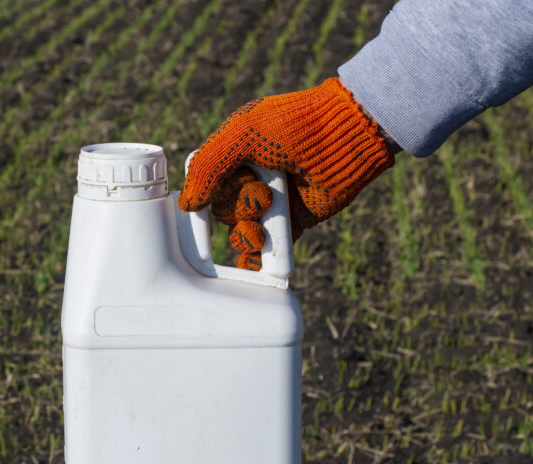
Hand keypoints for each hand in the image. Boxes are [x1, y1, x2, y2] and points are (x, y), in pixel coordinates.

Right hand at [179, 78, 394, 269]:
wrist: (346, 136)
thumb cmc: (293, 125)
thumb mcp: (241, 134)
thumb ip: (208, 166)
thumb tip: (187, 204)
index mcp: (234, 155)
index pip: (207, 186)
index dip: (209, 193)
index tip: (217, 192)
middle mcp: (251, 179)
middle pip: (223, 210)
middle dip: (238, 206)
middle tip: (262, 193)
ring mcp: (271, 202)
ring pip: (241, 230)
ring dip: (246, 233)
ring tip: (263, 223)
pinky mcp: (293, 221)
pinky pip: (268, 247)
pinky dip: (257, 261)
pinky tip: (249, 267)